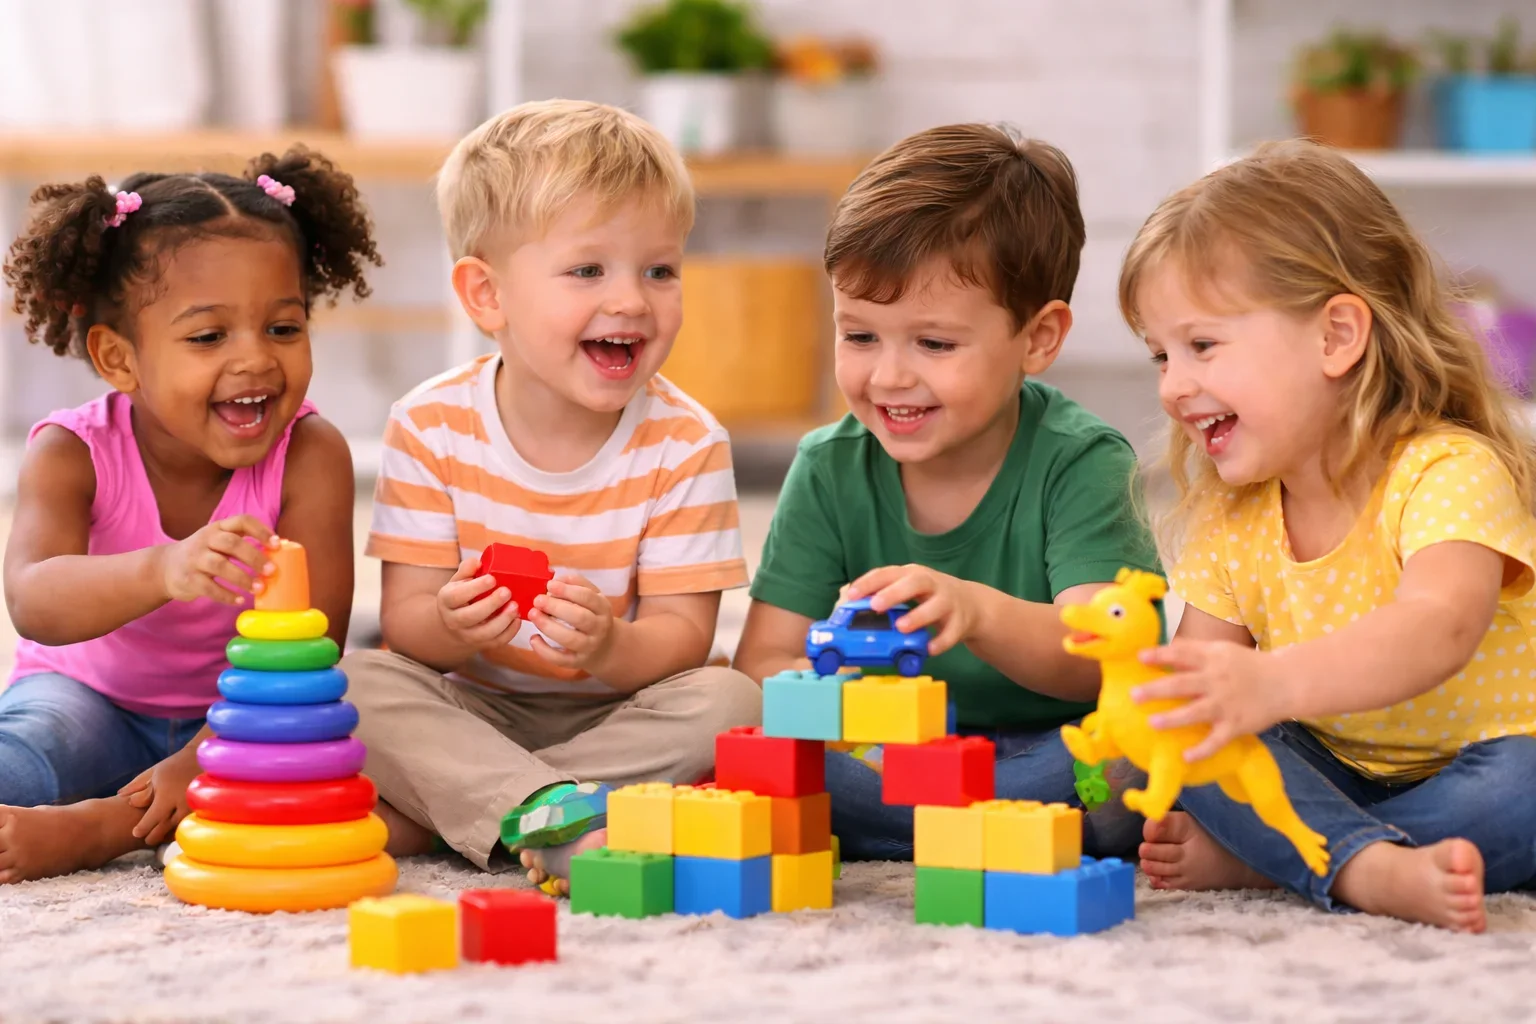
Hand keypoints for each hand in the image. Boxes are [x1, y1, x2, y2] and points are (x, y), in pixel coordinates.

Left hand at [119, 747, 201, 844]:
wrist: (205, 759)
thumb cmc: (176, 765)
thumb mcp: (155, 772)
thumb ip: (138, 786)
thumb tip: (125, 799)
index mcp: (167, 795)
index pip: (150, 820)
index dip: (141, 829)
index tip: (136, 832)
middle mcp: (181, 804)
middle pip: (164, 829)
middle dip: (153, 837)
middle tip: (147, 839)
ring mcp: (195, 808)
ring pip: (177, 830)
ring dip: (167, 835)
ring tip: (160, 836)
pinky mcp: (206, 810)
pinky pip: (190, 826)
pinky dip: (181, 829)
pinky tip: (175, 829)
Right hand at [158, 515, 276, 605]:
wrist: (164, 568)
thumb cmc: (203, 554)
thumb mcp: (218, 542)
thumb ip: (242, 544)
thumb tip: (279, 552)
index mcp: (218, 528)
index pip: (241, 521)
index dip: (260, 530)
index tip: (276, 544)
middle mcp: (205, 540)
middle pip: (232, 543)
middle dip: (254, 556)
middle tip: (271, 571)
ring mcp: (194, 559)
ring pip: (220, 565)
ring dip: (242, 578)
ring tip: (259, 588)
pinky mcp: (187, 579)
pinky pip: (208, 588)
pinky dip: (225, 595)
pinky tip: (239, 600)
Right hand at [437, 557, 522, 651]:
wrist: (454, 623)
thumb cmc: (461, 596)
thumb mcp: (458, 581)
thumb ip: (466, 570)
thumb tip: (476, 562)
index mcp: (446, 601)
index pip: (456, 596)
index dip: (474, 588)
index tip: (492, 579)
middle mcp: (454, 621)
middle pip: (470, 616)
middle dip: (490, 604)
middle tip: (507, 592)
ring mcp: (467, 635)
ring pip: (484, 633)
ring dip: (502, 620)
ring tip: (515, 606)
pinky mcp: (481, 645)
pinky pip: (496, 642)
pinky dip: (509, 632)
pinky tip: (517, 619)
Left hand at [528, 573, 615, 670]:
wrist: (605, 647)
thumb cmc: (592, 615)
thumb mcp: (593, 597)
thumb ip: (577, 584)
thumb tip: (557, 579)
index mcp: (602, 608)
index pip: (588, 597)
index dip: (567, 590)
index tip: (549, 585)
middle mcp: (599, 628)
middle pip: (580, 618)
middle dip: (556, 607)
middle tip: (537, 600)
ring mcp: (589, 647)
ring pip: (570, 639)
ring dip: (548, 626)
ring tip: (533, 614)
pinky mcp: (577, 662)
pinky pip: (560, 659)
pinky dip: (544, 651)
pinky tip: (534, 639)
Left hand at [843, 564, 978, 657]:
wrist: (971, 604)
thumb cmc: (928, 596)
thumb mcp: (907, 589)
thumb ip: (883, 594)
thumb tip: (847, 604)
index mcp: (912, 574)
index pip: (888, 573)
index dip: (870, 582)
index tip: (852, 594)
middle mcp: (932, 583)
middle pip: (915, 582)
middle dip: (894, 593)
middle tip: (875, 605)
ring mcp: (948, 601)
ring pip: (936, 606)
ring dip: (918, 616)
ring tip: (901, 628)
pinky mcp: (961, 620)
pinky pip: (951, 632)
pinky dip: (941, 641)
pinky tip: (928, 649)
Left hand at [1133, 640, 1288, 761]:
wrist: (1287, 682)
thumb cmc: (1247, 666)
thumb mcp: (1222, 650)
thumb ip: (1194, 650)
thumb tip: (1162, 649)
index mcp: (1213, 658)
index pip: (1182, 654)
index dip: (1161, 655)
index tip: (1140, 658)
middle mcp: (1217, 680)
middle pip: (1183, 683)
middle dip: (1157, 689)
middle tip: (1134, 695)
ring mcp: (1227, 704)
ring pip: (1196, 712)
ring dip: (1174, 718)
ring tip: (1152, 723)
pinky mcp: (1236, 725)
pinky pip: (1217, 740)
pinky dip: (1202, 750)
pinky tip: (1185, 757)